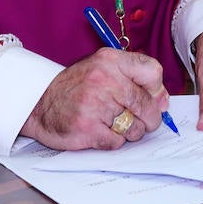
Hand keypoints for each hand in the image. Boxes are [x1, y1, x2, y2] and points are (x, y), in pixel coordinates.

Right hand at [21, 48, 167, 150]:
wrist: (38, 103)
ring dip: (129, 132)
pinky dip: (112, 141)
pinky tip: (100, 132)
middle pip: (148, 106)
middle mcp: (104, 79)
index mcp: (110, 60)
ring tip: (113, 124)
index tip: (149, 97)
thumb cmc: (76, 88)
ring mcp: (95, 104)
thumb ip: (134, 79)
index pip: (153, 72)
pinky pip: (117, 142)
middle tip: (136, 119)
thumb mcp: (103, 69)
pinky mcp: (87, 128)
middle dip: (148, 119)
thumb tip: (164, 101)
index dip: (156, 90)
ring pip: (136, 128)